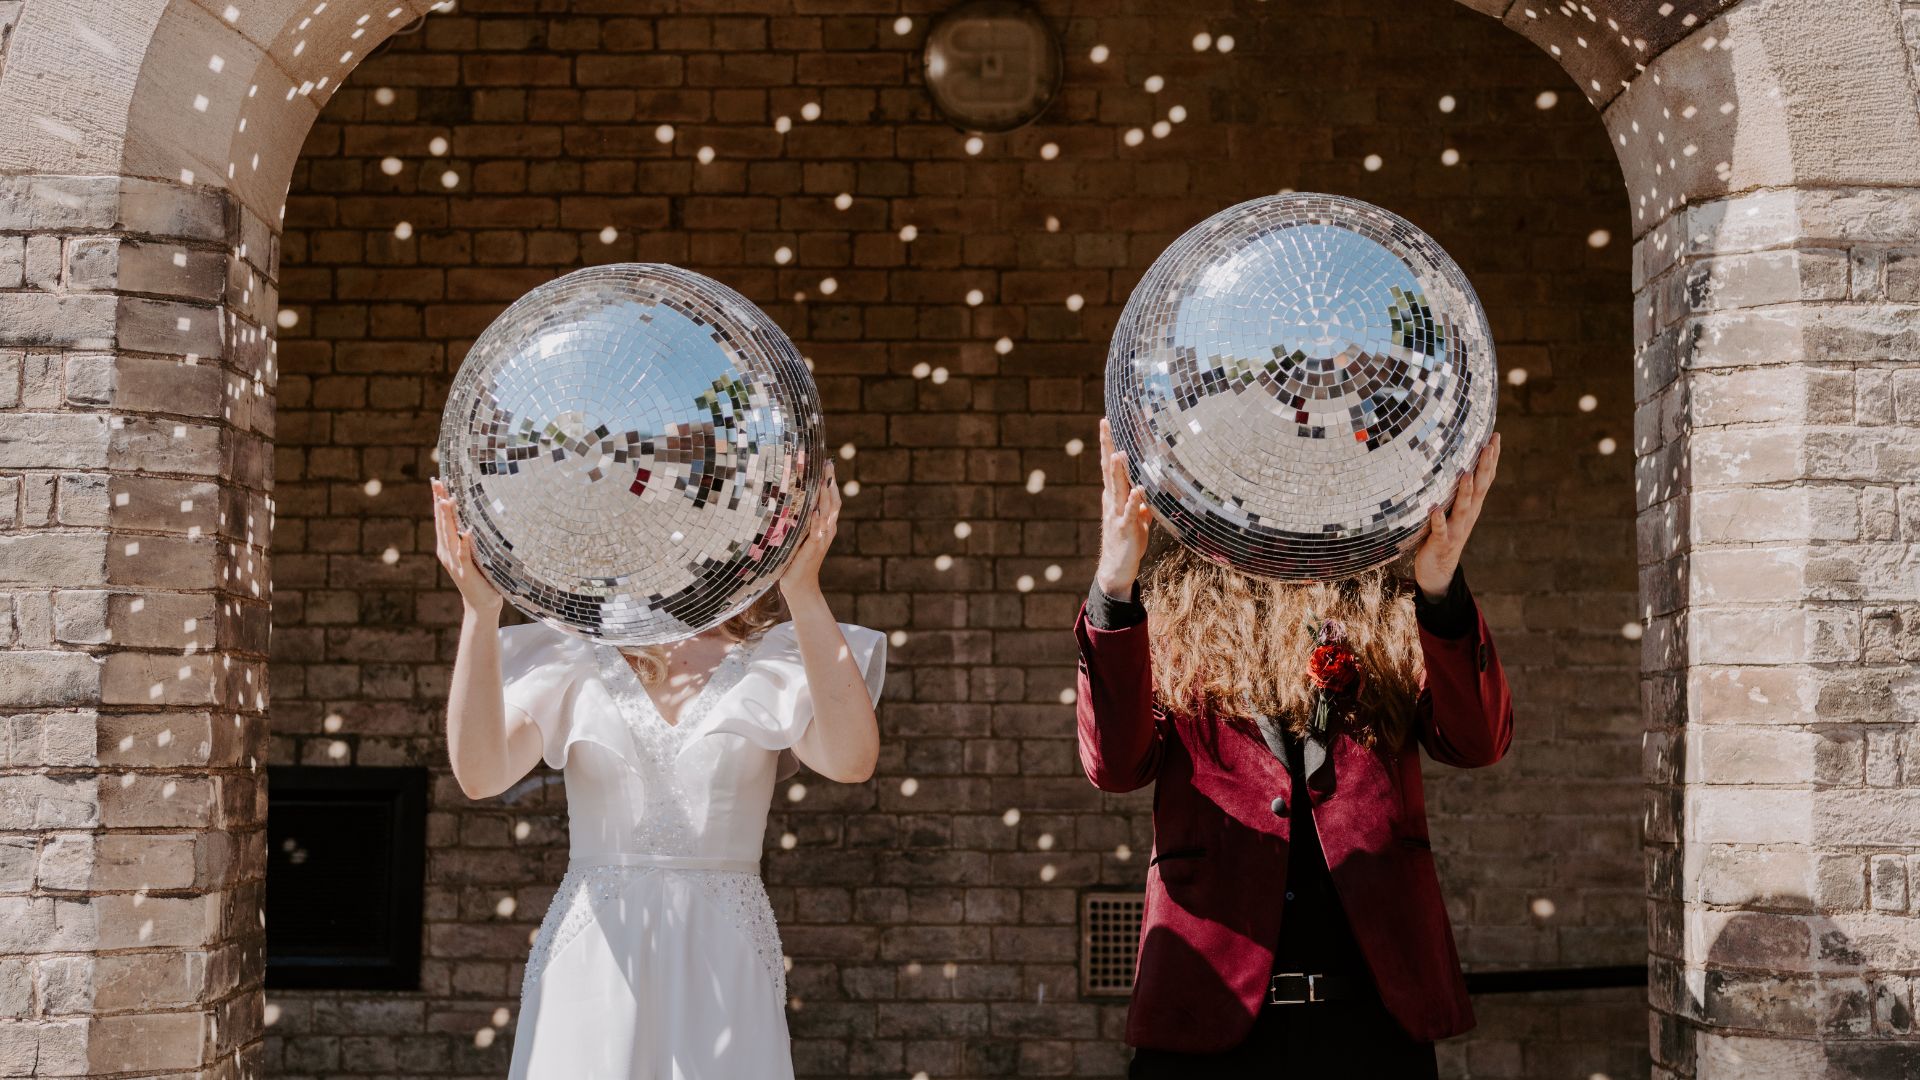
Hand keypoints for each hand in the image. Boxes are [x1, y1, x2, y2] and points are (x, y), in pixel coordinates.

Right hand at [431, 478, 503, 614]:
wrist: (481, 605)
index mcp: (447, 546)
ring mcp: (455, 563)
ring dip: (448, 518)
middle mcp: (447, 552)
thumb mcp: (472, 554)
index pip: (442, 519)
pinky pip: (465, 556)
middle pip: (442, 523)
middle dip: (439, 502)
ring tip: (446, 500)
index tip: (437, 482)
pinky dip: (464, 544)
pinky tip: (466, 532)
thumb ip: (469, 538)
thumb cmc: (480, 577)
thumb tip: (477, 515)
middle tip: (437, 483)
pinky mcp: (466, 572)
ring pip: (450, 536)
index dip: (438, 500)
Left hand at [780, 463, 839, 601]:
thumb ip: (797, 519)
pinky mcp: (813, 548)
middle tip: (828, 464)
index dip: (830, 481)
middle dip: (831, 482)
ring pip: (828, 513)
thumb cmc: (795, 559)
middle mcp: (827, 529)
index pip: (831, 499)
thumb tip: (786, 499)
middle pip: (834, 502)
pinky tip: (814, 511)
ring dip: (826, 496)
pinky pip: (817, 532)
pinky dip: (817, 521)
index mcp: (825, 525)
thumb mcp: (797, 535)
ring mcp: (822, 539)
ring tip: (824, 480)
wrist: (799, 585)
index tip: (826, 463)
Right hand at [1094, 418, 1152, 598]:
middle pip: (1109, 469)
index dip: (1110, 445)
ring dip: (1118, 471)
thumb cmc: (1128, 543)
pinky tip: (1140, 490)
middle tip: (1105, 424)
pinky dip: (1135, 501)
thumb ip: (1141, 505)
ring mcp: (1118, 514)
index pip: (1111, 466)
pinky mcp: (1126, 529)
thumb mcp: (1138, 520)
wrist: (1117, 570)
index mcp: (1115, 496)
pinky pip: (1131, 513)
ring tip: (1119, 452)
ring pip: (1118, 488)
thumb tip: (1147, 494)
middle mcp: (1113, 501)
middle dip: (1108, 446)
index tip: (1107, 424)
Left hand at [1414, 433, 1500, 601]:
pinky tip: (1434, 510)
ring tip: (1467, 474)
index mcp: (1472, 505)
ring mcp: (1456, 529)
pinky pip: (1440, 530)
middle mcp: (1468, 515)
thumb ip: (1456, 490)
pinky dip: (1438, 520)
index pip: (1485, 478)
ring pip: (1463, 507)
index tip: (1495, 436)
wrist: (1438, 570)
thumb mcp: (1453, 509)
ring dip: (1466, 491)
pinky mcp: (1441, 542)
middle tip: (1489, 445)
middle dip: (1485, 467)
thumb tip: (1456, 462)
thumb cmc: (1444, 533)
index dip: (1491, 458)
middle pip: (1480, 488)